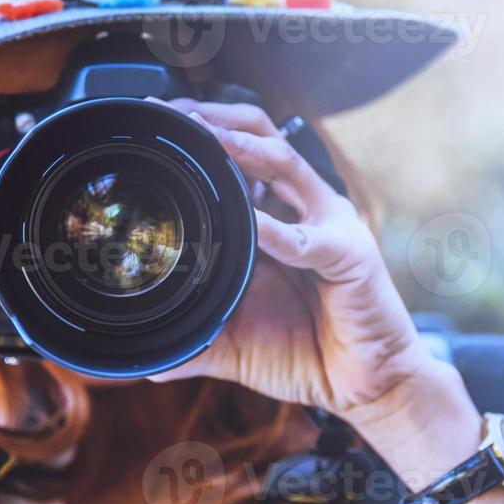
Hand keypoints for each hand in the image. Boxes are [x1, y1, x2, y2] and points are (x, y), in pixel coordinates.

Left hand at [149, 100, 476, 463]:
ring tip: (206, 139)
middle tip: (175, 117)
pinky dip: (279, 232)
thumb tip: (145, 365)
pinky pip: (310, 238)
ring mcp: (328, 225)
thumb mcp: (234, 344)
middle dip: (215, 120)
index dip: (201, 135)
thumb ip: (193, 343)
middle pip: (261, 138)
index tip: (157, 125)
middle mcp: (302, 210)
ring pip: (286, 163)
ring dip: (242, 148)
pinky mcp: (351, 255)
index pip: (238, 156)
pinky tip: (254, 228)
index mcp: (274, 218)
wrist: (358, 387)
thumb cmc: (303, 352)